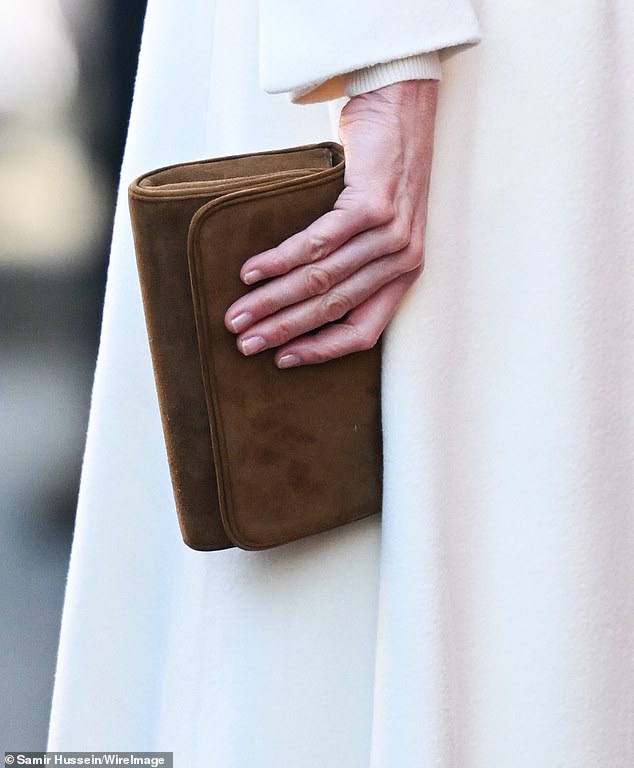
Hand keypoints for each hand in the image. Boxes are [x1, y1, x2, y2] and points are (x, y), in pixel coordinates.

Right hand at [224, 79, 437, 366]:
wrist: (400, 107)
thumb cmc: (379, 169)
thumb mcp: (376, 228)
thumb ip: (351, 264)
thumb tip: (296, 299)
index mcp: (403, 275)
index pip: (362, 331)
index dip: (320, 351)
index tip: (283, 360)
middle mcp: (403, 260)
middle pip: (333, 309)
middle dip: (284, 330)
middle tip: (245, 343)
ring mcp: (391, 234)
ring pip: (321, 279)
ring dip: (273, 300)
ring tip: (239, 313)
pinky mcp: (374, 206)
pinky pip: (318, 243)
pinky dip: (280, 260)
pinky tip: (253, 272)